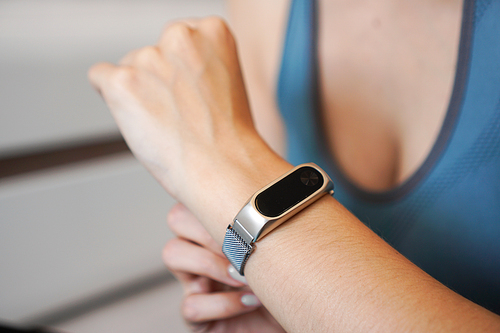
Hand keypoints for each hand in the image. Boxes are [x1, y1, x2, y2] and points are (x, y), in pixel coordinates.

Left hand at [88, 17, 289, 241]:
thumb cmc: (228, 138)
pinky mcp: (122, 81)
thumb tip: (167, 71)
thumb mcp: (227, 82)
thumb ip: (199, 64)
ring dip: (138, 95)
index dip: (179, 72)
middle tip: (179, 114)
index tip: (190, 94)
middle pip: (149, 53)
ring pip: (127, 69)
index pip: (176, 39)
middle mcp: (180, 36)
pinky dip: (112, 100)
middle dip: (156, 80)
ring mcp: (149, 57)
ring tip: (166, 125)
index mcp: (212, 30)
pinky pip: (100, 78)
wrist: (223, 169)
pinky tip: (138, 121)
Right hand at [163, 203, 284, 332]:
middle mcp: (202, 248)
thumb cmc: (291, 276)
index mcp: (219, 226)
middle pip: (178, 218)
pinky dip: (224, 302)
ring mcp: (197, 280)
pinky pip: (192, 303)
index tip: (242, 213)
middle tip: (240, 245)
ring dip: (212, 263)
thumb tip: (268, 198)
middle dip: (210, 230)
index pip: (197, 196)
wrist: (302, 313)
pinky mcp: (198, 315)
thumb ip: (267, 221)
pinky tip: (250, 301)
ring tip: (244, 275)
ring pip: (173, 252)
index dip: (210, 199)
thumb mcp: (282, 243)